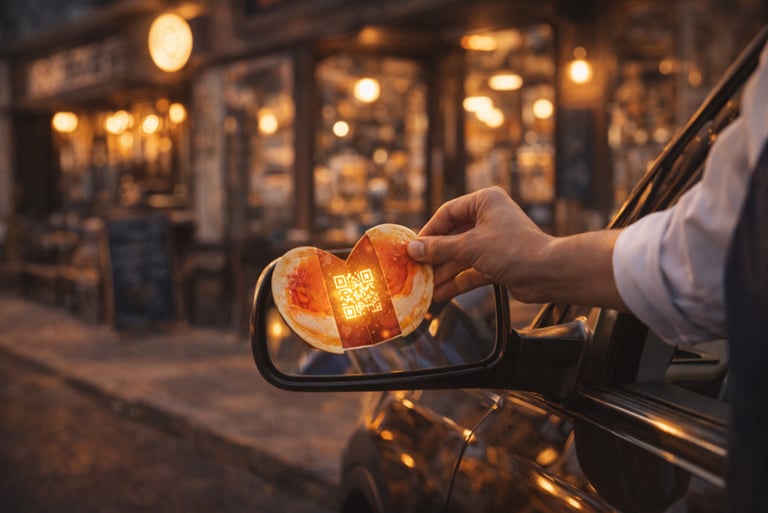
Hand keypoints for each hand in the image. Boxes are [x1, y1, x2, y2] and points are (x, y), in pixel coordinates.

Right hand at [407, 187, 552, 301]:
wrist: (548, 273)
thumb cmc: (513, 250)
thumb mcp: (470, 247)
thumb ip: (439, 249)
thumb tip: (413, 249)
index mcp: (485, 202)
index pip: (448, 213)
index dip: (429, 231)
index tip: (412, 247)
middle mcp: (489, 218)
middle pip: (452, 236)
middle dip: (435, 256)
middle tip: (415, 268)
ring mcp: (493, 241)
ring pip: (460, 256)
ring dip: (443, 271)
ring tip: (424, 285)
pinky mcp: (497, 263)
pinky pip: (470, 270)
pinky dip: (457, 281)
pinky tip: (440, 293)